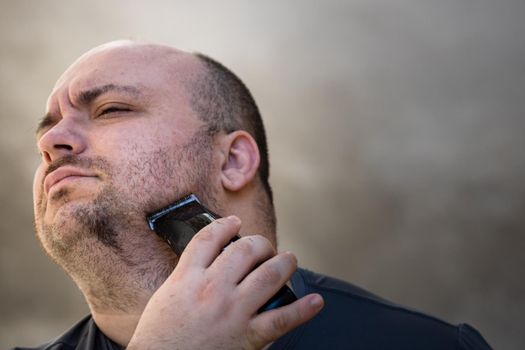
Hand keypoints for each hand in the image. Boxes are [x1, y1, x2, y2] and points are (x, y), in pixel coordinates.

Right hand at [127, 216, 323, 349]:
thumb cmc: (159, 338)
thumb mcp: (165, 297)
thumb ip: (186, 277)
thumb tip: (206, 263)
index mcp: (187, 278)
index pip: (209, 238)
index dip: (225, 225)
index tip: (234, 223)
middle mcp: (212, 289)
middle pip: (244, 250)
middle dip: (259, 243)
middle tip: (263, 247)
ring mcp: (232, 311)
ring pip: (268, 275)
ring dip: (284, 263)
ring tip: (289, 260)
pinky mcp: (247, 336)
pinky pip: (281, 319)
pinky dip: (302, 309)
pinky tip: (315, 301)